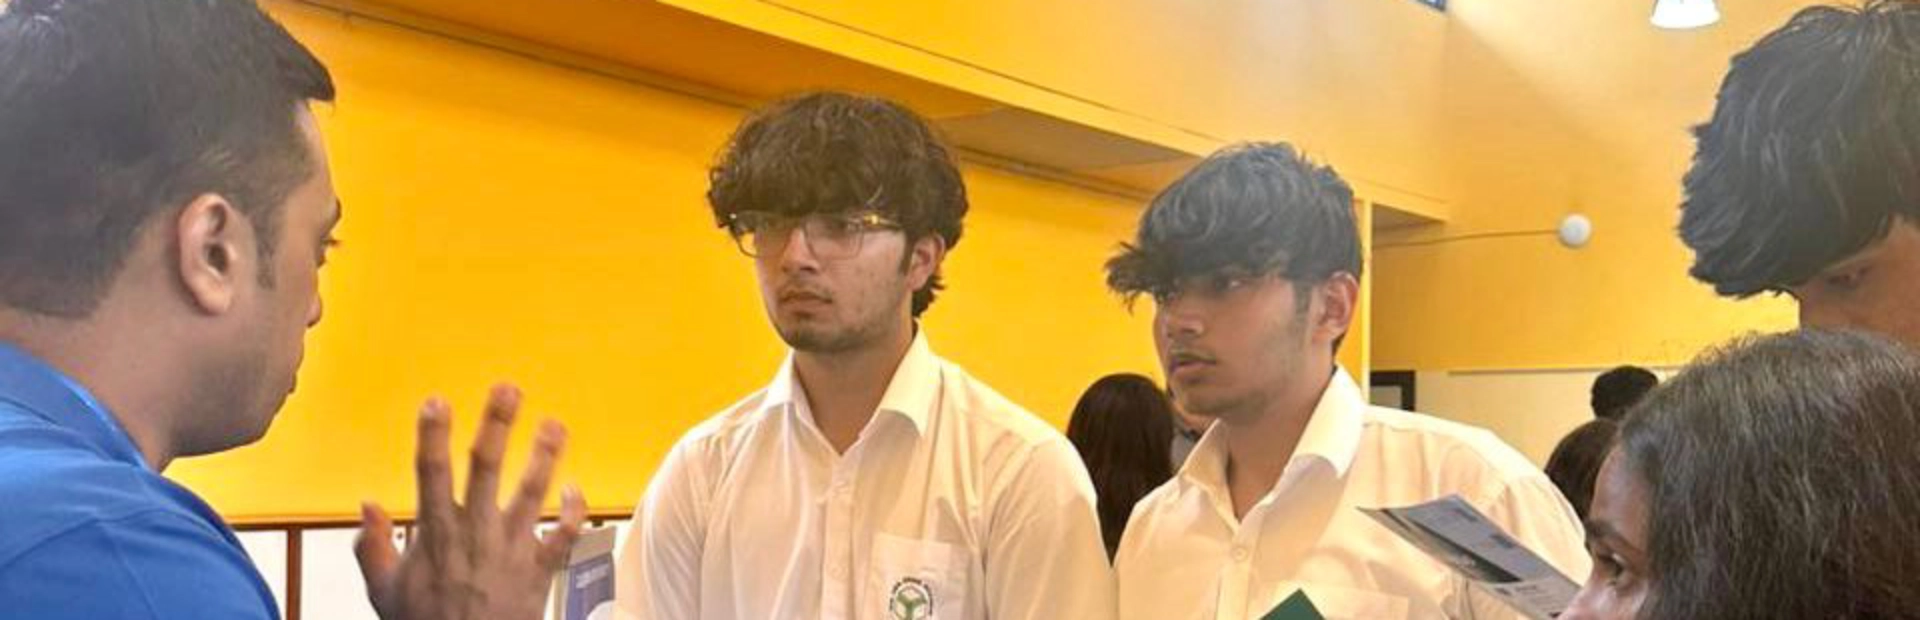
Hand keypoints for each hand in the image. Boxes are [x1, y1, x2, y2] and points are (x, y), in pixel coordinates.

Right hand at [355, 384, 588, 619]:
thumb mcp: (383, 591)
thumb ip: (372, 546)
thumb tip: (367, 505)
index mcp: (434, 533)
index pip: (429, 471)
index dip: (432, 434)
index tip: (436, 401)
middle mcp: (474, 533)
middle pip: (486, 467)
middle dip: (497, 424)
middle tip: (508, 389)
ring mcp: (510, 549)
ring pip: (531, 491)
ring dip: (545, 455)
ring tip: (555, 425)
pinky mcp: (538, 569)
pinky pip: (563, 535)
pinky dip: (572, 512)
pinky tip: (574, 489)